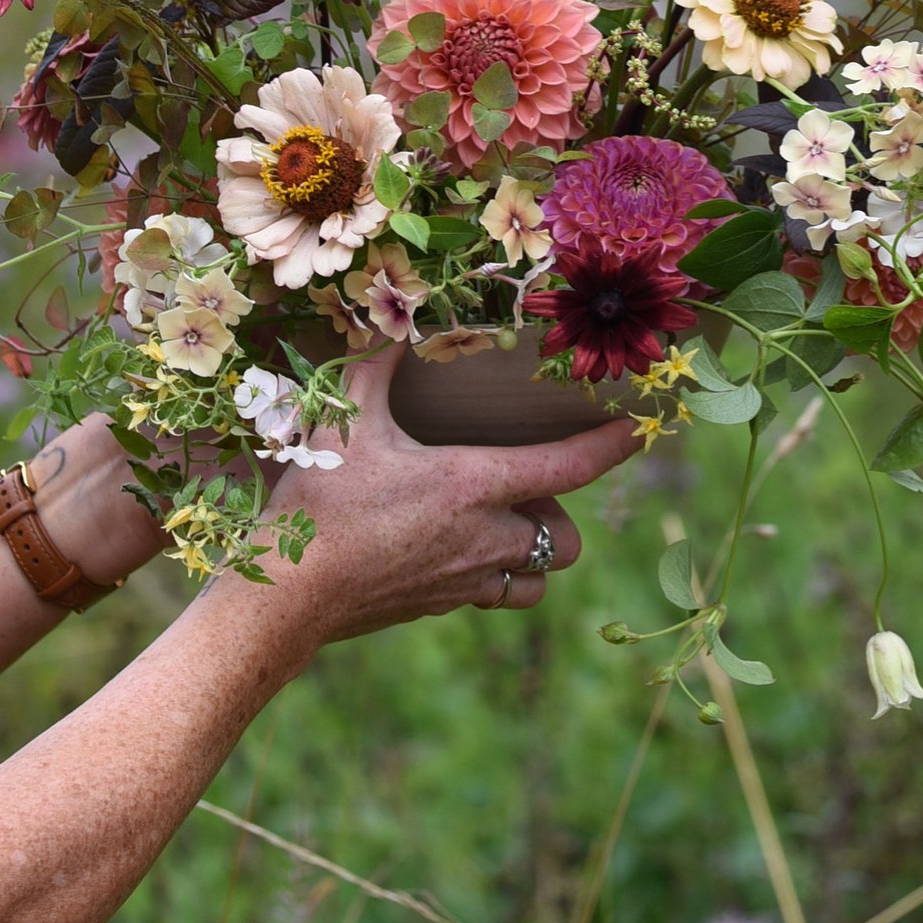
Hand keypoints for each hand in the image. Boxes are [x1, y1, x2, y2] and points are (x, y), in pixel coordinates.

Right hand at [247, 357, 637, 651]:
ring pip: (537, 578)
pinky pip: (493, 596)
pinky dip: (496, 578)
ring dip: (535, 553)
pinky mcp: (441, 606)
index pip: (567, 469)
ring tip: (502, 523)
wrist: (288, 597)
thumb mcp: (345, 423)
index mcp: (473, 485)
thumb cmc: (320, 505)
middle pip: (565, 538)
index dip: (608, 448)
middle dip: (560, 514)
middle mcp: (484, 538)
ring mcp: (466, 579)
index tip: (635, 431)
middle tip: (526, 486)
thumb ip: (373, 366)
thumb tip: (388, 316)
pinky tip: (462, 552)